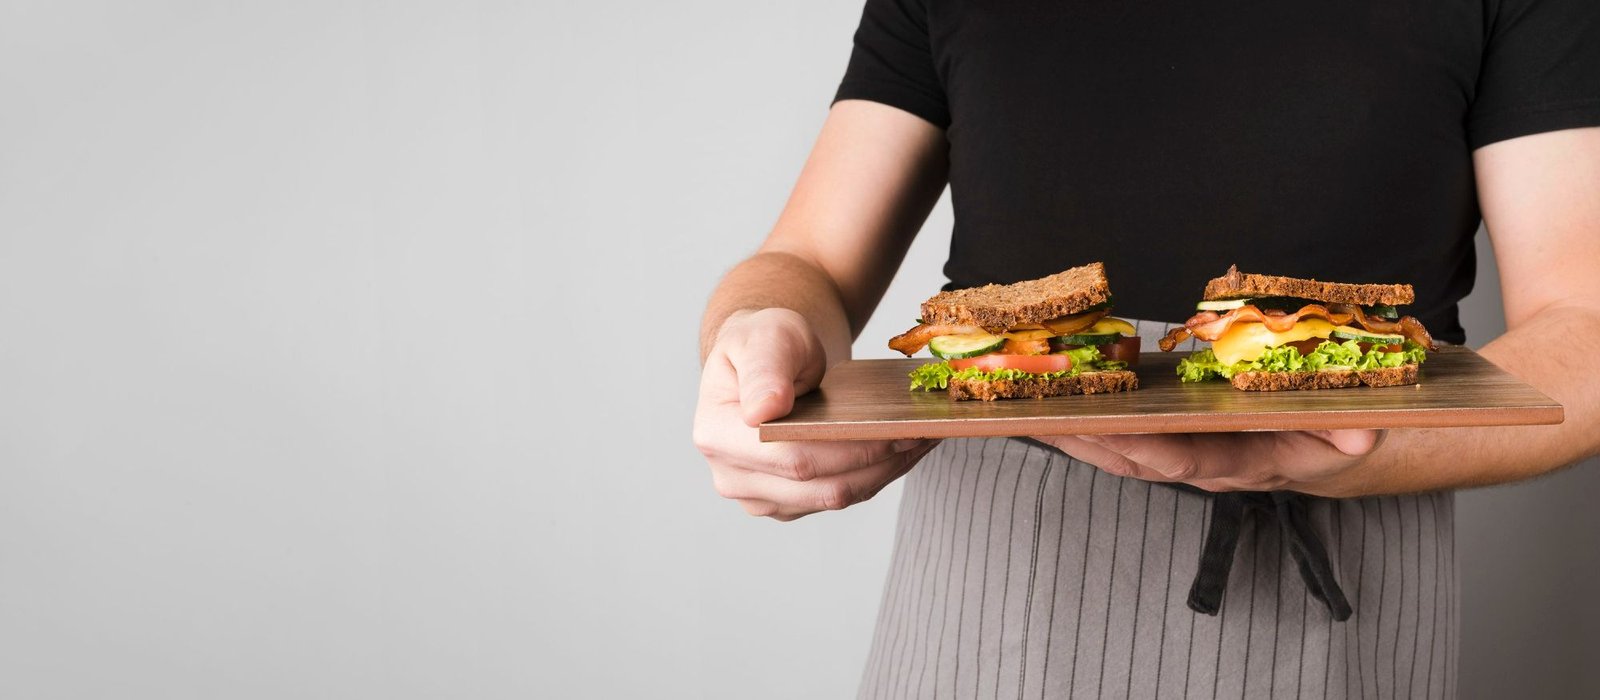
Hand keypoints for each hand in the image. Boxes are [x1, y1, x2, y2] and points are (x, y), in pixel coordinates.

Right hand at [693, 308, 938, 519]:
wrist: (767, 358)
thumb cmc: (765, 341)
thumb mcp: (767, 336)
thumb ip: (764, 369)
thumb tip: (762, 411)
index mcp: (716, 434)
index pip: (791, 457)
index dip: (849, 448)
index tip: (895, 428)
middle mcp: (731, 476)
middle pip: (819, 485)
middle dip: (878, 460)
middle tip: (924, 432)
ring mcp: (759, 495)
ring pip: (835, 497)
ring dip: (885, 471)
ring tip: (923, 439)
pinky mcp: (787, 503)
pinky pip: (839, 496)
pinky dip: (876, 475)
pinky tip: (903, 450)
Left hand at [1032, 429, 1384, 495]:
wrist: (1332, 449)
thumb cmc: (1337, 436)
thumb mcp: (1354, 434)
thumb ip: (1352, 434)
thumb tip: (1360, 434)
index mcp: (1244, 462)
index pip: (1188, 461)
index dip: (1149, 450)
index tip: (1113, 434)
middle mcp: (1206, 464)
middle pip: (1135, 460)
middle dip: (1088, 443)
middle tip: (1041, 420)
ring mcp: (1186, 453)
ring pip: (1121, 451)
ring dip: (1076, 435)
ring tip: (1029, 411)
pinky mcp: (1174, 435)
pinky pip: (1124, 433)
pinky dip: (1088, 421)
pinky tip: (1055, 402)